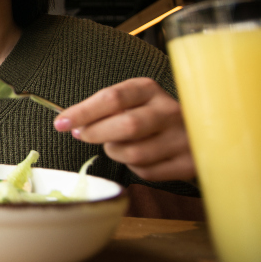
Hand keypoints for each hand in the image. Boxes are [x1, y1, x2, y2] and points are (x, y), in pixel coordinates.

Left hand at [53, 77, 195, 180]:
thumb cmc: (150, 115)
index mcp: (150, 89)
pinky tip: (139, 156)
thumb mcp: (131, 101)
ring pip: (133, 153)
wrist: (201, 131)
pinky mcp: (188, 164)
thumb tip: (71, 124)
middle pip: (125, 125)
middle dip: (95, 133)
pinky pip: (146, 172)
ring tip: (116, 145)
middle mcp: (170, 110)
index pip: (112, 98)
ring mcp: (183, 138)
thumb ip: (104, 109)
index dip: (83, 111)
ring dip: (114, 152)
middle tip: (81, 135)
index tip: (60, 122)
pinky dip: (134, 167)